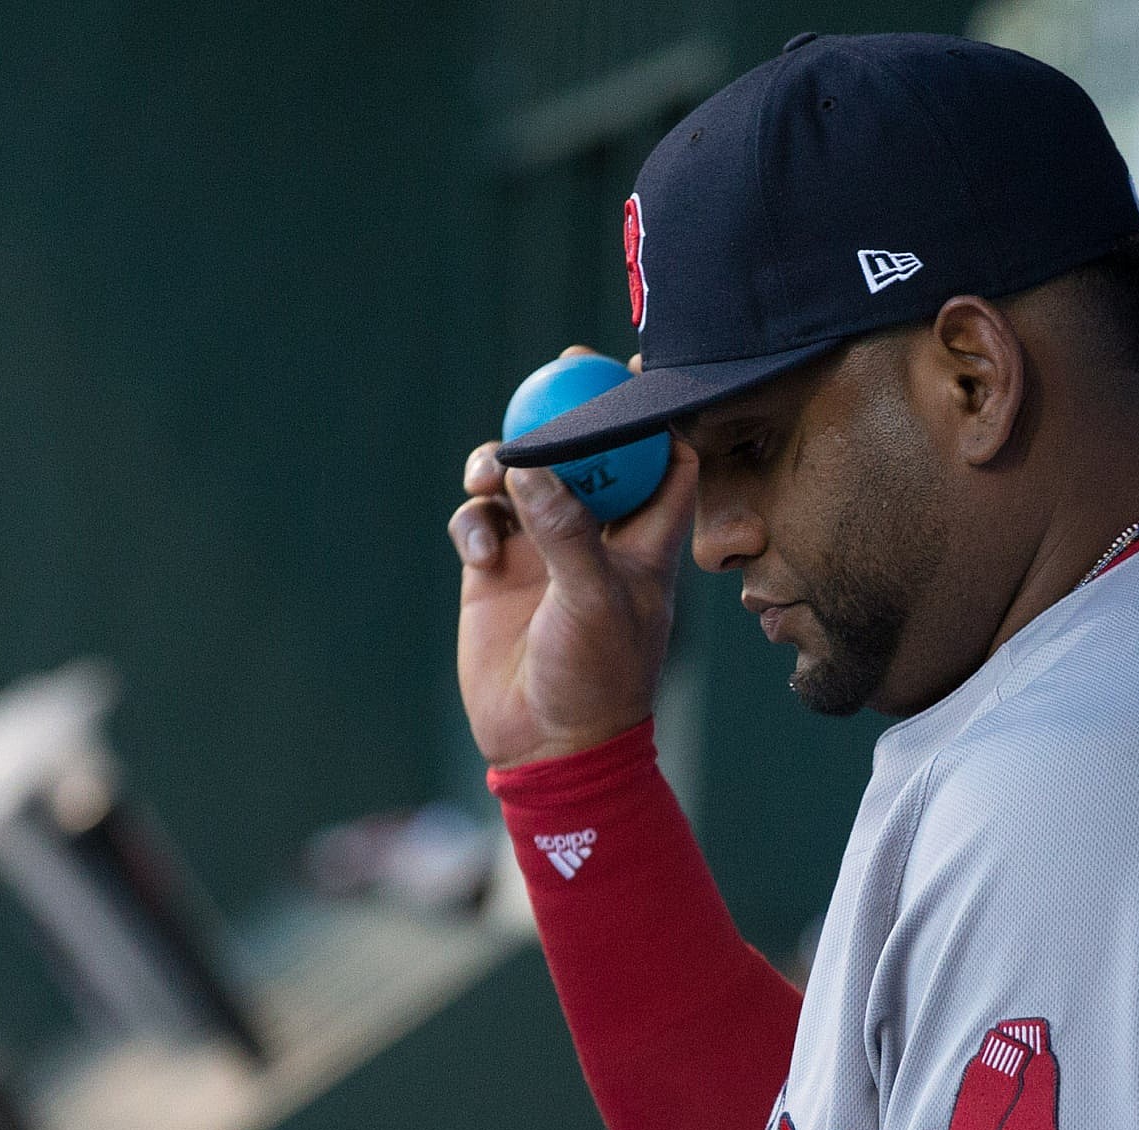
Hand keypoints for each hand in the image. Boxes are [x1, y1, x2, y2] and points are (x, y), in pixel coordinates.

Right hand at [447, 350, 696, 768]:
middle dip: (567, 414)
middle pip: (586, 453)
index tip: (633, 373)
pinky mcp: (496, 572)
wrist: (546, 747)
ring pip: (523, 477)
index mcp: (643, 539)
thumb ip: (567, 531)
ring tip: (489, 476)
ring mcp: (542, 551)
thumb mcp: (594, 601)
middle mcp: (594, 535)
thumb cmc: (597, 680)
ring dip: (504, 463)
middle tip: (552, 376)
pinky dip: (474, 522)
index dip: (656, 415)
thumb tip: (532, 464)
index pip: (664, 462)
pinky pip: (480, 519)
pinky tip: (480, 554)